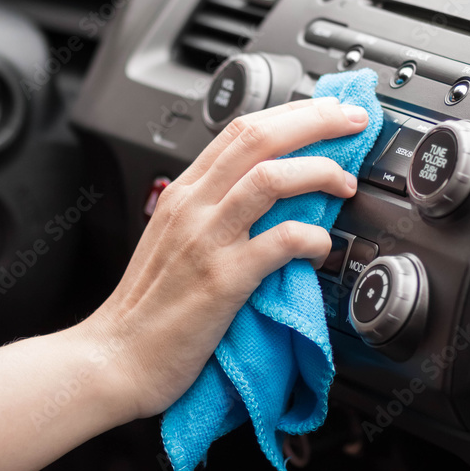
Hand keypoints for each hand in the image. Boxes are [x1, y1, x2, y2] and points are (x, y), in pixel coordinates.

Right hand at [78, 98, 369, 419]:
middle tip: (352, 122)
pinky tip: (322, 247)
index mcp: (182, 194)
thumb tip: (261, 202)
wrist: (116, 357)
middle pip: (259, 138)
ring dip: (320, 171)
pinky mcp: (223, 279)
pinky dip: (312, 236)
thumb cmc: (147, 309)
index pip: (240, 131)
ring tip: (345, 183)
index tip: (325, 113)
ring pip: (271, 177)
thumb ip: (210, 215)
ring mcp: (207, 240)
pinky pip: (280, 240)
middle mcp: (193, 207)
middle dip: (315, 120)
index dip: (290, 114)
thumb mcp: (173, 243)